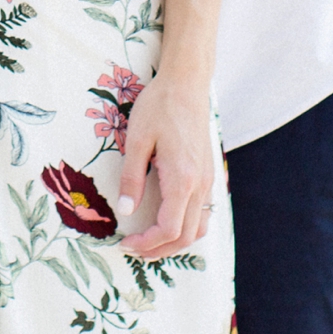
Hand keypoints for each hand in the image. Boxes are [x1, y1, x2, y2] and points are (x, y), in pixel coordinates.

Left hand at [118, 72, 218, 258]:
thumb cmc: (160, 106)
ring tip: (149, 242)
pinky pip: (203, 212)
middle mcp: (200, 184)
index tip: (125, 242)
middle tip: (133, 249)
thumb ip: (132, 177)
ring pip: (199, 228)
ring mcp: (207, 180)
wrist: (186, 84)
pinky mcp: (207, 173)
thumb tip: (126, 210)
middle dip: (159, 250)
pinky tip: (167, 222)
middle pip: (186, 236)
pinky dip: (187, 227)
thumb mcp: (137, 139)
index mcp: (182, 179)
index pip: (169, 229)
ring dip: (175, 242)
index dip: (147, 243)